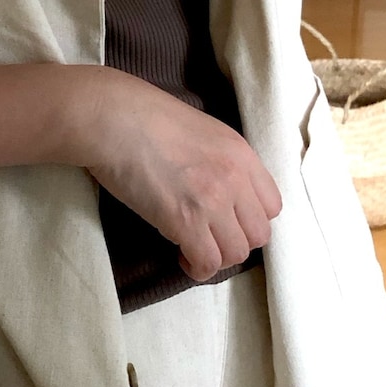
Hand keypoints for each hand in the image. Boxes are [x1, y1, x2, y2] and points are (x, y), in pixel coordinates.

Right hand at [85, 71, 281, 280]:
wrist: (114, 119)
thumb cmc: (144, 118)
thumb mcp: (202, 131)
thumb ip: (220, 161)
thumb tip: (216, 189)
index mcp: (242, 154)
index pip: (271, 206)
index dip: (249, 220)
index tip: (226, 221)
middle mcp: (235, 179)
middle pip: (258, 235)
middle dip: (235, 242)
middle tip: (209, 238)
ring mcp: (212, 202)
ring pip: (236, 254)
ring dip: (216, 258)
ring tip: (193, 249)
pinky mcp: (185, 222)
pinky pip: (207, 262)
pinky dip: (197, 268)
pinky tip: (181, 257)